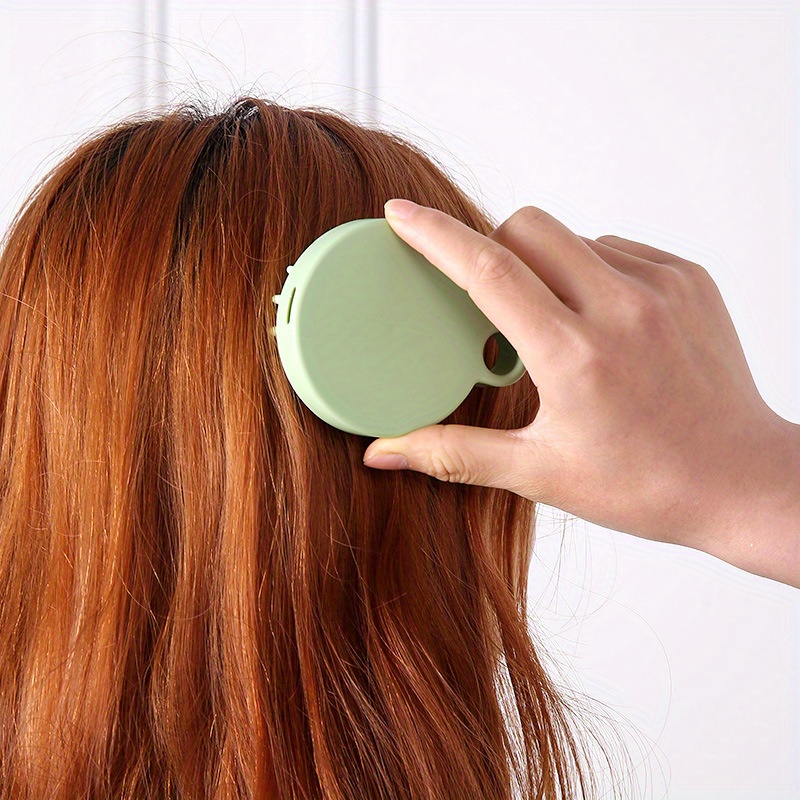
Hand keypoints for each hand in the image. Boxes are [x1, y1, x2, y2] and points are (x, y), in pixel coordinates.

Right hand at [363, 199, 799, 587]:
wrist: (741, 481)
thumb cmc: (647, 484)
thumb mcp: (540, 473)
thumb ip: (452, 453)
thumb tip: (383, 452)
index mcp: (575, 356)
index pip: (488, 270)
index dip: (435, 236)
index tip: (400, 214)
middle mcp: (620, 308)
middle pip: (528, 227)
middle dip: (496, 249)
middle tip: (499, 305)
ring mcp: (662, 288)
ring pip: (573, 236)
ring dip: (548, 267)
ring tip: (560, 326)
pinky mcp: (689, 279)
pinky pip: (618, 248)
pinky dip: (594, 273)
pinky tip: (603, 323)